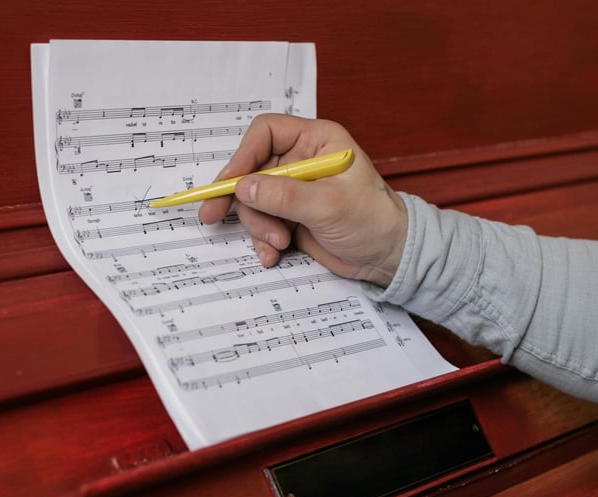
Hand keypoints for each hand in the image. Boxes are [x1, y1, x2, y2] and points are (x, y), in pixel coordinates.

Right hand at [199, 114, 406, 286]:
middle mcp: (301, 161)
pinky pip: (260, 224)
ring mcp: (293, 191)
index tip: (227, 184)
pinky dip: (262, 241)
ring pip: (252, 202)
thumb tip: (243, 187)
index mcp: (316, 142)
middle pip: (251, 171)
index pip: (266, 133)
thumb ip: (284, 195)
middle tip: (213, 218)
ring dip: (258, 227)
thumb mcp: (328, 205)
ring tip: (278, 244)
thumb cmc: (372, 221)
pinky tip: (273, 255)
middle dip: (243, 201)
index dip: (242, 156)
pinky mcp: (289, 217)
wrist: (387, 258)